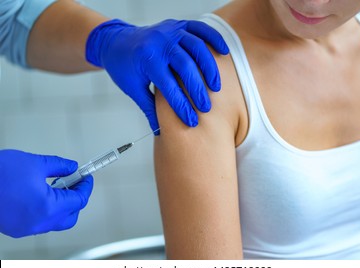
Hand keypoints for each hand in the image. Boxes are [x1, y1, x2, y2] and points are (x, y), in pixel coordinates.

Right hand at [0, 150, 92, 237]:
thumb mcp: (35, 163)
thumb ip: (58, 165)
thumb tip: (71, 167)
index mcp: (48, 207)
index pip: (78, 201)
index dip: (85, 187)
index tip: (86, 178)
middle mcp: (39, 222)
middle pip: (71, 216)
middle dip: (77, 200)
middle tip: (75, 183)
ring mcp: (26, 228)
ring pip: (56, 222)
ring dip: (62, 205)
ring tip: (58, 186)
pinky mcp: (16, 228)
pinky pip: (41, 223)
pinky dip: (48, 211)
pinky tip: (43, 194)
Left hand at [86, 19, 228, 132]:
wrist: (116, 42)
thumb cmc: (124, 66)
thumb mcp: (133, 89)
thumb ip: (149, 108)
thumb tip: (159, 131)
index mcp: (147, 59)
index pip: (169, 87)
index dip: (182, 106)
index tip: (191, 121)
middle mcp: (160, 42)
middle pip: (186, 67)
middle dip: (198, 90)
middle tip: (206, 108)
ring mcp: (170, 30)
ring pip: (197, 47)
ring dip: (209, 68)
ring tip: (215, 87)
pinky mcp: (178, 24)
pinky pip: (200, 29)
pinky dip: (214, 39)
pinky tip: (223, 52)